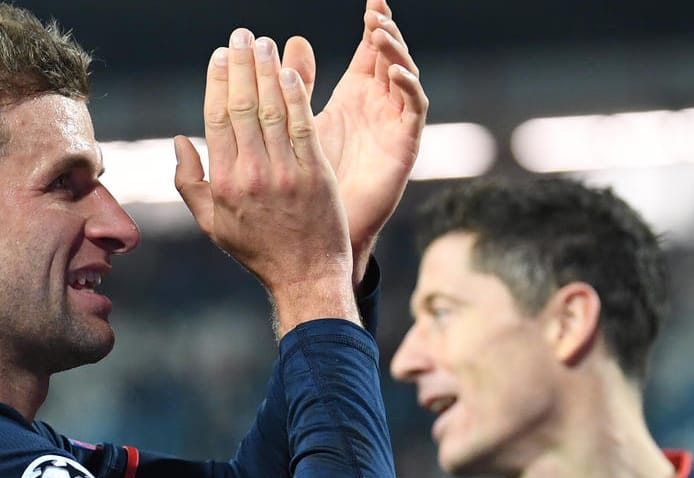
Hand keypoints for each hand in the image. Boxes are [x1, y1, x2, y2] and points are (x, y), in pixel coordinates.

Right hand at [174, 28, 355, 329]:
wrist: (306, 275)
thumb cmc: (258, 250)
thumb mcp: (213, 224)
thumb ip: (190, 182)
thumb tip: (179, 140)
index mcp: (224, 183)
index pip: (217, 118)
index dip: (217, 81)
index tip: (220, 55)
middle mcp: (252, 174)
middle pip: (242, 106)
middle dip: (241, 65)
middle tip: (241, 36)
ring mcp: (285, 173)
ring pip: (273, 109)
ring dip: (268, 71)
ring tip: (264, 43)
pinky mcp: (315, 173)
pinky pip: (304, 125)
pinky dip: (297, 96)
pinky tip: (292, 72)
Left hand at [282, 0, 427, 280]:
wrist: (324, 236)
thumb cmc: (306, 188)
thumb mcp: (292, 131)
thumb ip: (289, 91)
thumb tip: (280, 47)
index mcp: (353, 96)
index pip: (367, 50)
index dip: (371, 23)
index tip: (369, 1)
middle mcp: (376, 104)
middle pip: (387, 56)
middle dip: (384, 29)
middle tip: (376, 8)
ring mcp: (392, 122)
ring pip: (404, 75)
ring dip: (395, 51)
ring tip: (380, 31)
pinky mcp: (404, 144)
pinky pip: (414, 108)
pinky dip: (407, 86)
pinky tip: (392, 72)